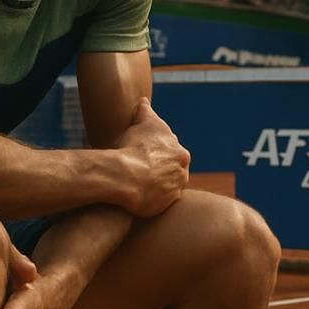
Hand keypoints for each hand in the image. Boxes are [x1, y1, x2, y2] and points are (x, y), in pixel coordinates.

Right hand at [115, 97, 189, 217]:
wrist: (125, 176)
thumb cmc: (132, 146)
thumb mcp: (140, 123)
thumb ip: (145, 111)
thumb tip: (144, 102)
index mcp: (181, 153)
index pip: (173, 154)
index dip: (158, 154)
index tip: (145, 155)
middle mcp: (183, 172)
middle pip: (173, 172)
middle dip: (161, 171)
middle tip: (143, 171)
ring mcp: (174, 190)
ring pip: (168, 187)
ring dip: (158, 185)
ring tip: (140, 184)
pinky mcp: (164, 206)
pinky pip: (160, 202)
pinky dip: (151, 199)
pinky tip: (138, 195)